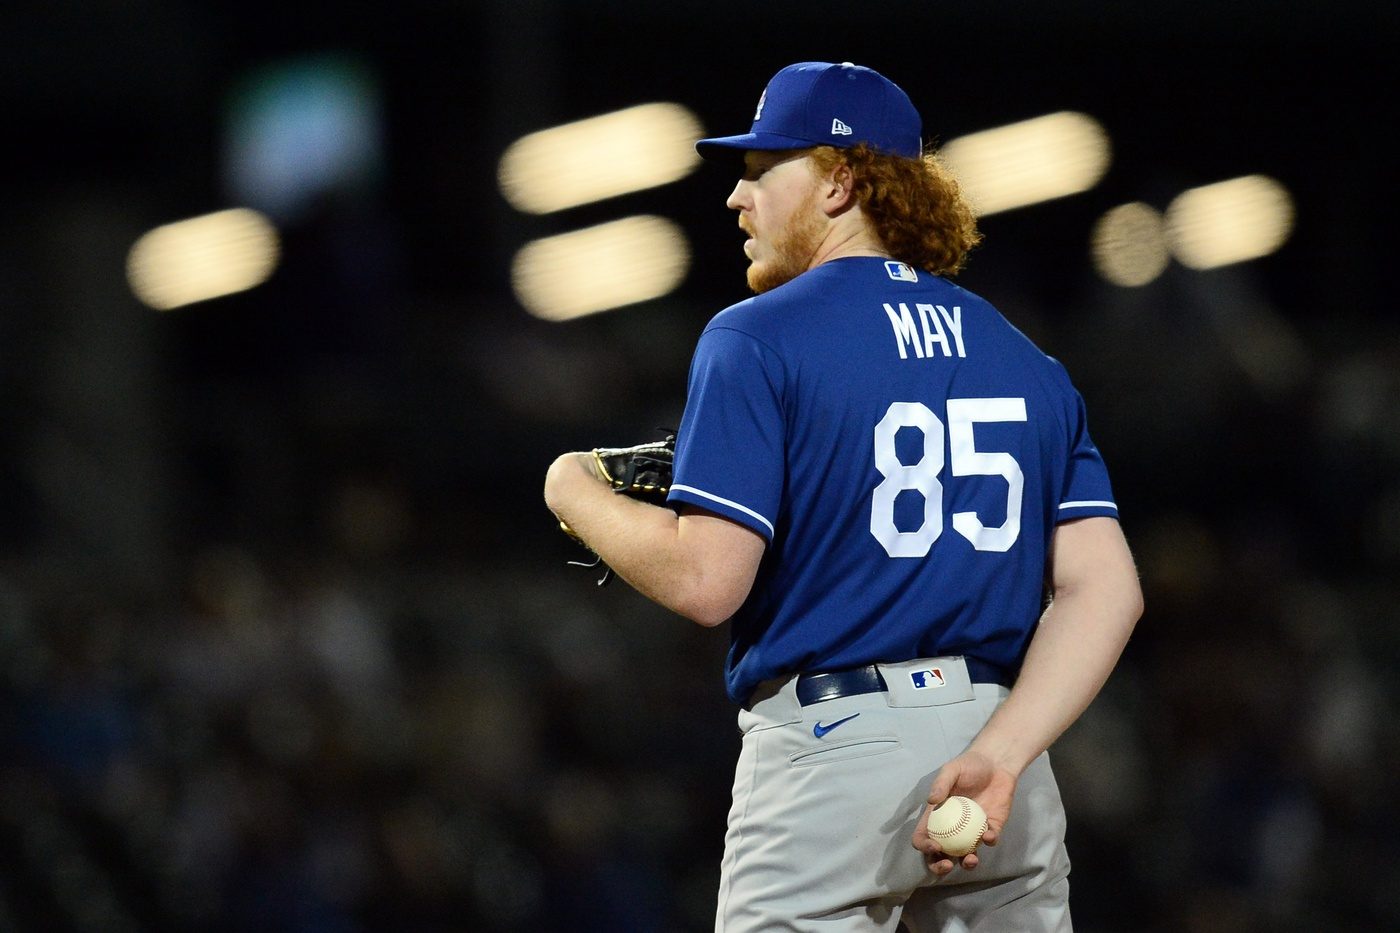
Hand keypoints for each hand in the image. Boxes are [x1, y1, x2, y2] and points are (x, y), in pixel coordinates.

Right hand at [911, 749, 1018, 876]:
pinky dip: (989, 841)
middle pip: (940, 854)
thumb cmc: (969, 765)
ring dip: (967, 863)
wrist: (996, 763)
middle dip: (939, 866)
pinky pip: (989, 841)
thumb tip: (931, 800)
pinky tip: (989, 835)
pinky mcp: (991, 828)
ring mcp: (972, 831)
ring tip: (971, 859)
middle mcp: (952, 828)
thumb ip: (941, 783)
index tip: (934, 846)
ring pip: (966, 855)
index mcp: (937, 816)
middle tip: (947, 865)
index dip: (924, 845)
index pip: (923, 836)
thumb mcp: (952, 770)